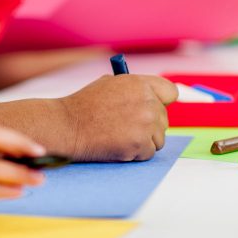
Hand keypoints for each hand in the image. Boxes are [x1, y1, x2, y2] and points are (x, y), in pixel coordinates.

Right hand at [59, 74, 177, 161]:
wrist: (68, 125)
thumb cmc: (84, 106)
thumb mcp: (110, 84)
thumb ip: (135, 90)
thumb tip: (154, 100)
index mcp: (139, 83)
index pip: (170, 92)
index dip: (162, 102)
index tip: (155, 109)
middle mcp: (147, 101)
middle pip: (164, 119)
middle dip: (149, 125)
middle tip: (127, 127)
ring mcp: (145, 123)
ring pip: (158, 138)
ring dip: (143, 141)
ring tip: (119, 136)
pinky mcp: (140, 144)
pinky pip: (148, 153)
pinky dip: (135, 153)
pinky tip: (117, 145)